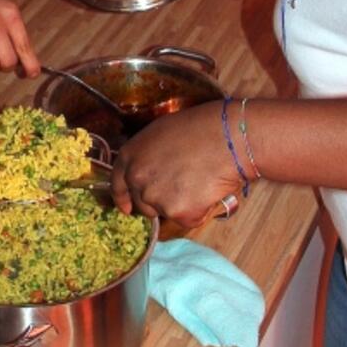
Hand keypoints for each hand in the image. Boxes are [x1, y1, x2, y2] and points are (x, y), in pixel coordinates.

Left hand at [111, 103, 242, 227]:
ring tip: (200, 182)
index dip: (123, 197)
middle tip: (182, 189)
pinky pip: (189, 219)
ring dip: (181, 205)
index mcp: (129, 156)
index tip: (127, 208)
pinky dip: (201, 211)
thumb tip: (152, 170)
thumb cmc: (199, 127)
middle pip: (143, 204)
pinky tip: (210, 190)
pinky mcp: (178, 213)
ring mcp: (156, 198)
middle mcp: (136, 179)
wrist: (228, 137)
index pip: (118, 184)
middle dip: (159, 202)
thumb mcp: (160, 133)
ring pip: (167, 212)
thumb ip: (148, 156)